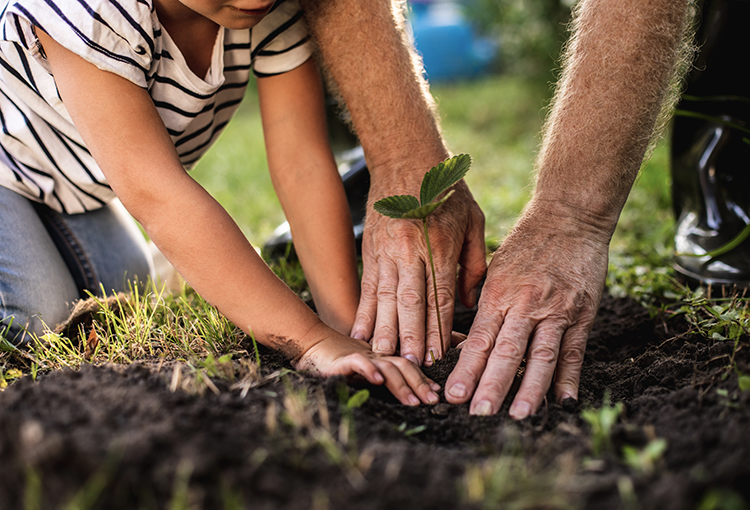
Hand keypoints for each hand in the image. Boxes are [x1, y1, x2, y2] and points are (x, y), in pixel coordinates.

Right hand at [295, 325, 440, 405]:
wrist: (310, 344)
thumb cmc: (337, 360)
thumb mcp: (364, 368)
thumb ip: (381, 376)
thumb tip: (398, 391)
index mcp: (382, 357)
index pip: (408, 364)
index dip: (424, 378)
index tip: (436, 394)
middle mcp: (376, 355)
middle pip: (404, 365)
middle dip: (420, 384)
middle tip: (432, 401)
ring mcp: (361, 355)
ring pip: (387, 366)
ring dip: (402, 385)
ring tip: (413, 401)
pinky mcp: (343, 359)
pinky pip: (358, 363)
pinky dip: (369, 370)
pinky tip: (378, 380)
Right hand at [351, 179, 486, 365]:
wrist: (407, 159)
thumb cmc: (447, 191)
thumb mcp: (473, 220)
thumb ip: (475, 263)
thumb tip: (471, 301)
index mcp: (441, 245)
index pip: (440, 295)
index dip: (438, 327)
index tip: (438, 354)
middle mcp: (412, 250)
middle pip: (411, 301)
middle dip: (411, 336)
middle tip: (411, 365)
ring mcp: (387, 250)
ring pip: (386, 297)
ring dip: (385, 329)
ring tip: (383, 356)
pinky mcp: (371, 249)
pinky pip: (367, 286)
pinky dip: (364, 311)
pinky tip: (360, 332)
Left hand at [445, 203, 609, 417]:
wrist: (568, 217)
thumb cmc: (525, 244)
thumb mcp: (495, 269)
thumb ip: (484, 304)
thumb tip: (467, 342)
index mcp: (499, 293)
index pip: (480, 339)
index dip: (466, 368)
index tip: (454, 394)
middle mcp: (526, 304)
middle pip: (507, 351)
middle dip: (491, 385)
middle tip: (478, 413)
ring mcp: (557, 310)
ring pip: (541, 355)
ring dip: (530, 389)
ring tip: (519, 415)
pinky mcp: (582, 313)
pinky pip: (574, 350)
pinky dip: (569, 377)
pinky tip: (562, 401)